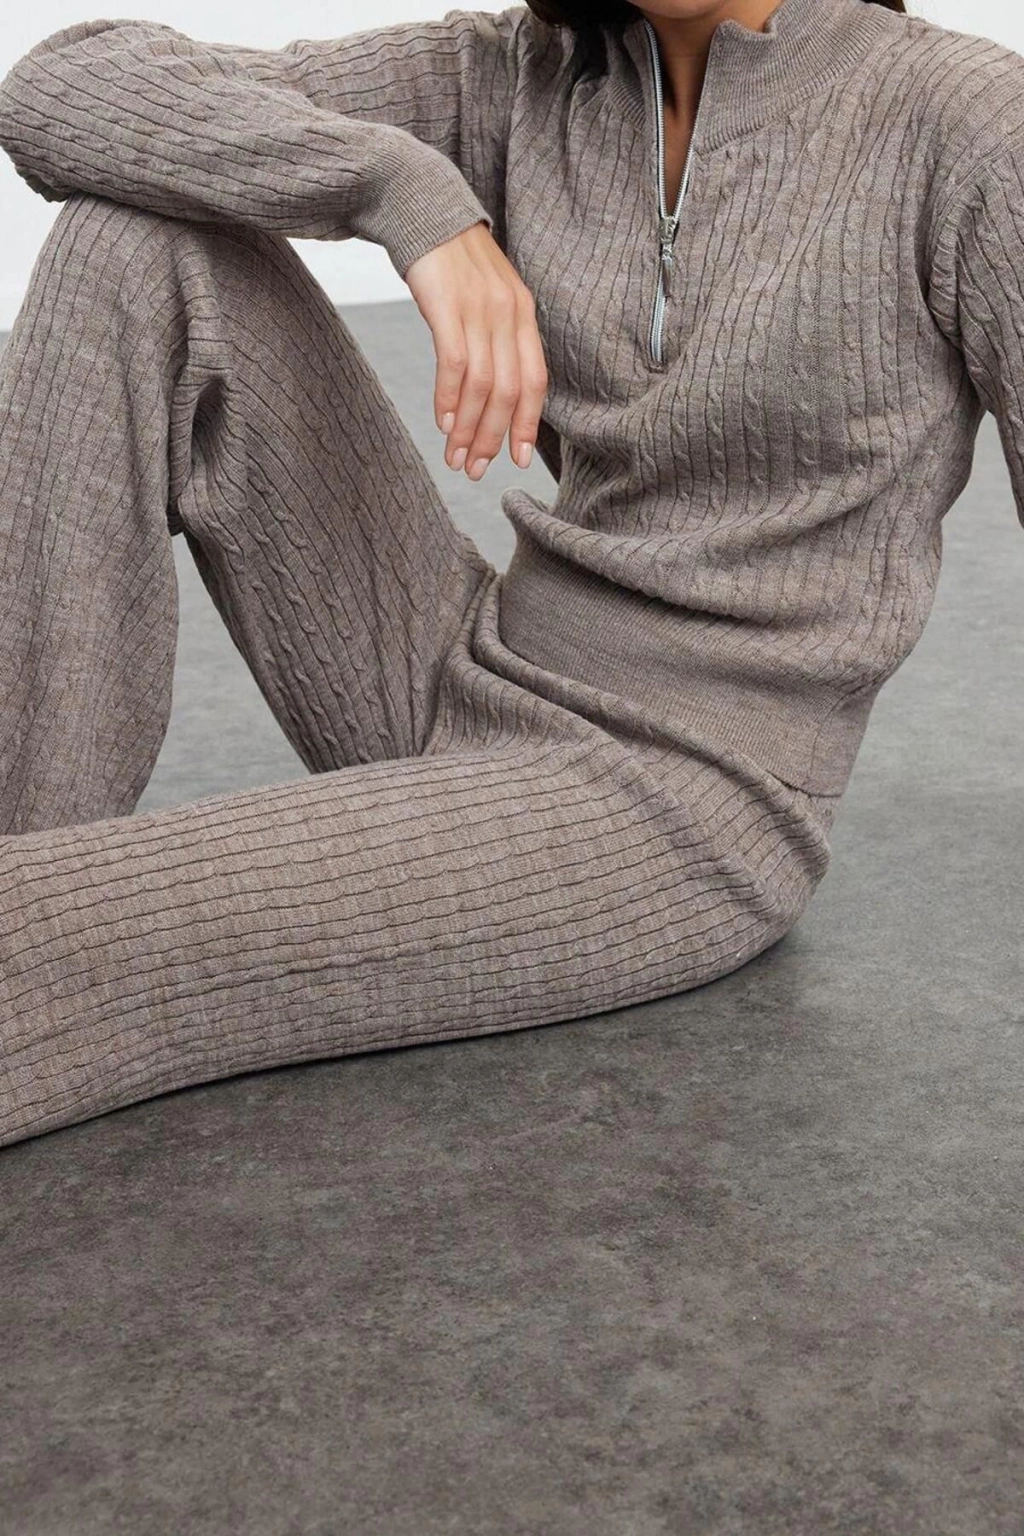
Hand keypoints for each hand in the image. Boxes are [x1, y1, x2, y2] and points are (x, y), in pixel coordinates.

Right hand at [404, 220, 547, 480]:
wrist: (420, 205)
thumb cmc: (450, 262)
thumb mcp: (486, 296)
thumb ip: (496, 336)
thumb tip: (493, 391)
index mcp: (523, 314)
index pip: (535, 380)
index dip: (526, 424)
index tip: (515, 460)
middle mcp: (508, 313)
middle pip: (509, 391)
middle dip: (492, 437)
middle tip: (475, 470)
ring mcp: (479, 308)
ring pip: (482, 385)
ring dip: (468, 428)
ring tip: (455, 457)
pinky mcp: (448, 304)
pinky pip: (455, 363)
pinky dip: (450, 398)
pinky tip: (443, 422)